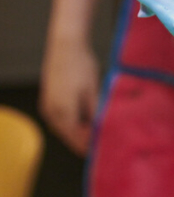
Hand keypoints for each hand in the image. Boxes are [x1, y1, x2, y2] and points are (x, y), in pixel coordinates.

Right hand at [39, 37, 98, 155]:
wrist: (65, 46)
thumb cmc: (82, 66)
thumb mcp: (94, 91)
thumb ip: (96, 113)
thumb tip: (101, 131)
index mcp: (64, 111)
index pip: (77, 138)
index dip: (90, 146)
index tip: (104, 150)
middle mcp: (52, 112)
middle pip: (69, 136)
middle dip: (84, 142)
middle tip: (103, 144)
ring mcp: (47, 106)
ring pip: (63, 129)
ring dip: (77, 133)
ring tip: (96, 134)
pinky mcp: (47, 100)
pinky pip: (59, 120)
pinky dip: (71, 124)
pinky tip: (85, 122)